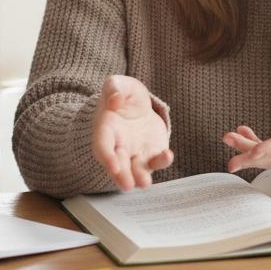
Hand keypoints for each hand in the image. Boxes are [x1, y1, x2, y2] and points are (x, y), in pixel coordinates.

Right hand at [91, 75, 172, 191]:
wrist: (138, 104)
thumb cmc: (123, 95)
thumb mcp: (117, 84)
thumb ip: (114, 88)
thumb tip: (115, 100)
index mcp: (105, 129)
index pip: (102, 146)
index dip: (106, 157)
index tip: (113, 166)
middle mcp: (119, 146)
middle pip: (118, 164)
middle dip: (121, 175)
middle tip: (127, 185)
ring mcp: (135, 153)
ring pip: (136, 169)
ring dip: (139, 178)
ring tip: (144, 183)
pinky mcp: (151, 154)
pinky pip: (156, 161)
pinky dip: (161, 161)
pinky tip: (167, 155)